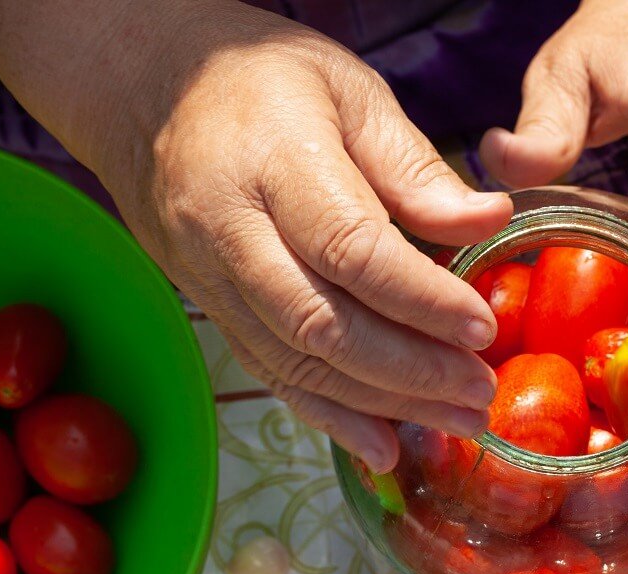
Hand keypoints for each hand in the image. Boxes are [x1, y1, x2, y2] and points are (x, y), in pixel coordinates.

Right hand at [0, 0, 513, 471]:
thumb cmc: (256, 75)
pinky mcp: (207, 305)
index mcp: (271, 159)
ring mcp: (208, 276)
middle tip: (481, 392)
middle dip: (410, 371)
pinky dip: (328, 414)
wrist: (140, 88)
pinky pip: (268, 371)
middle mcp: (228, 229)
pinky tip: (381, 444)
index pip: (350, 248)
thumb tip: (487, 222)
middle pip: (321, 323)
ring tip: (456, 423)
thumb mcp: (347, 89)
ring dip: (382, 404)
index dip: (420, 297)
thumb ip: (413, 166)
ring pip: (296, 361)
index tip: (480, 327)